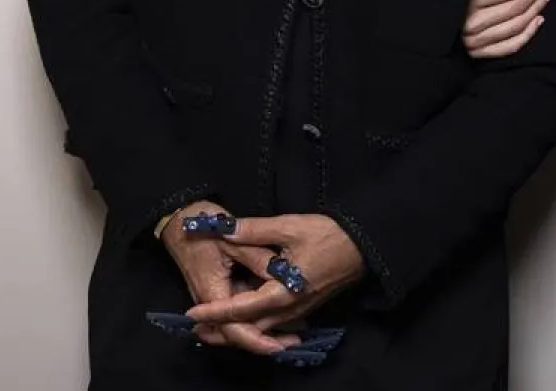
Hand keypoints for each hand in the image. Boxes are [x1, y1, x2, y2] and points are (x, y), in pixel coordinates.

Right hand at [158, 201, 299, 352]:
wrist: (179, 220)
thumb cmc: (204, 226)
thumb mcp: (234, 239)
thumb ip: (258, 259)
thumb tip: (284, 277)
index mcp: (213, 292)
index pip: (234, 328)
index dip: (257, 340)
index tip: (279, 346)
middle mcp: (211, 302)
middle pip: (236, 331)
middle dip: (263, 340)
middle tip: (293, 342)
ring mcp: (214, 297)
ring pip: (237, 323)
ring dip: (260, 329)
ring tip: (290, 333)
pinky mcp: (218, 290)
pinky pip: (236, 310)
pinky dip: (254, 315)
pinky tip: (276, 313)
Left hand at [186, 214, 364, 331]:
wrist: (364, 245)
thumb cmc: (328, 235)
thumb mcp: (289, 227)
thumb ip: (254, 230)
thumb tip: (224, 228)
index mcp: (281, 293)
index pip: (240, 308)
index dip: (215, 311)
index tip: (191, 313)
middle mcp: (289, 309)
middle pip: (249, 327)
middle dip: (223, 328)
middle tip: (197, 327)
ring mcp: (299, 310)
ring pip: (263, 327)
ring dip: (239, 326)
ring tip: (216, 322)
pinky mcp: (305, 305)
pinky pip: (276, 321)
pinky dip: (257, 321)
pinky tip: (248, 312)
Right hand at [462, 0, 555, 58]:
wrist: (424, 27)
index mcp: (466, 1)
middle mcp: (472, 24)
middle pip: (515, 7)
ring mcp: (476, 42)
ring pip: (515, 25)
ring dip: (536, 8)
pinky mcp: (479, 54)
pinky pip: (510, 46)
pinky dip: (527, 34)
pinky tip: (538, 20)